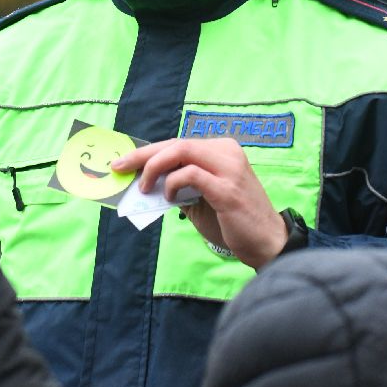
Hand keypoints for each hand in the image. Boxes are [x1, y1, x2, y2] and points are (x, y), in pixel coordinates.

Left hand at [112, 137, 287, 269]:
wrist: (266, 243)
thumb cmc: (232, 222)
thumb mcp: (201, 199)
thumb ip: (180, 187)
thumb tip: (146, 182)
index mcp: (222, 150)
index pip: (179, 144)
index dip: (149, 150)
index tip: (125, 160)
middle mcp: (227, 152)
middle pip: (177, 143)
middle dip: (143, 154)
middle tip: (120, 166)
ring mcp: (229, 168)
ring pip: (182, 151)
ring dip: (155, 167)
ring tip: (143, 186)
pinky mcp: (227, 188)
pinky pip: (191, 175)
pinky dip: (173, 183)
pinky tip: (169, 197)